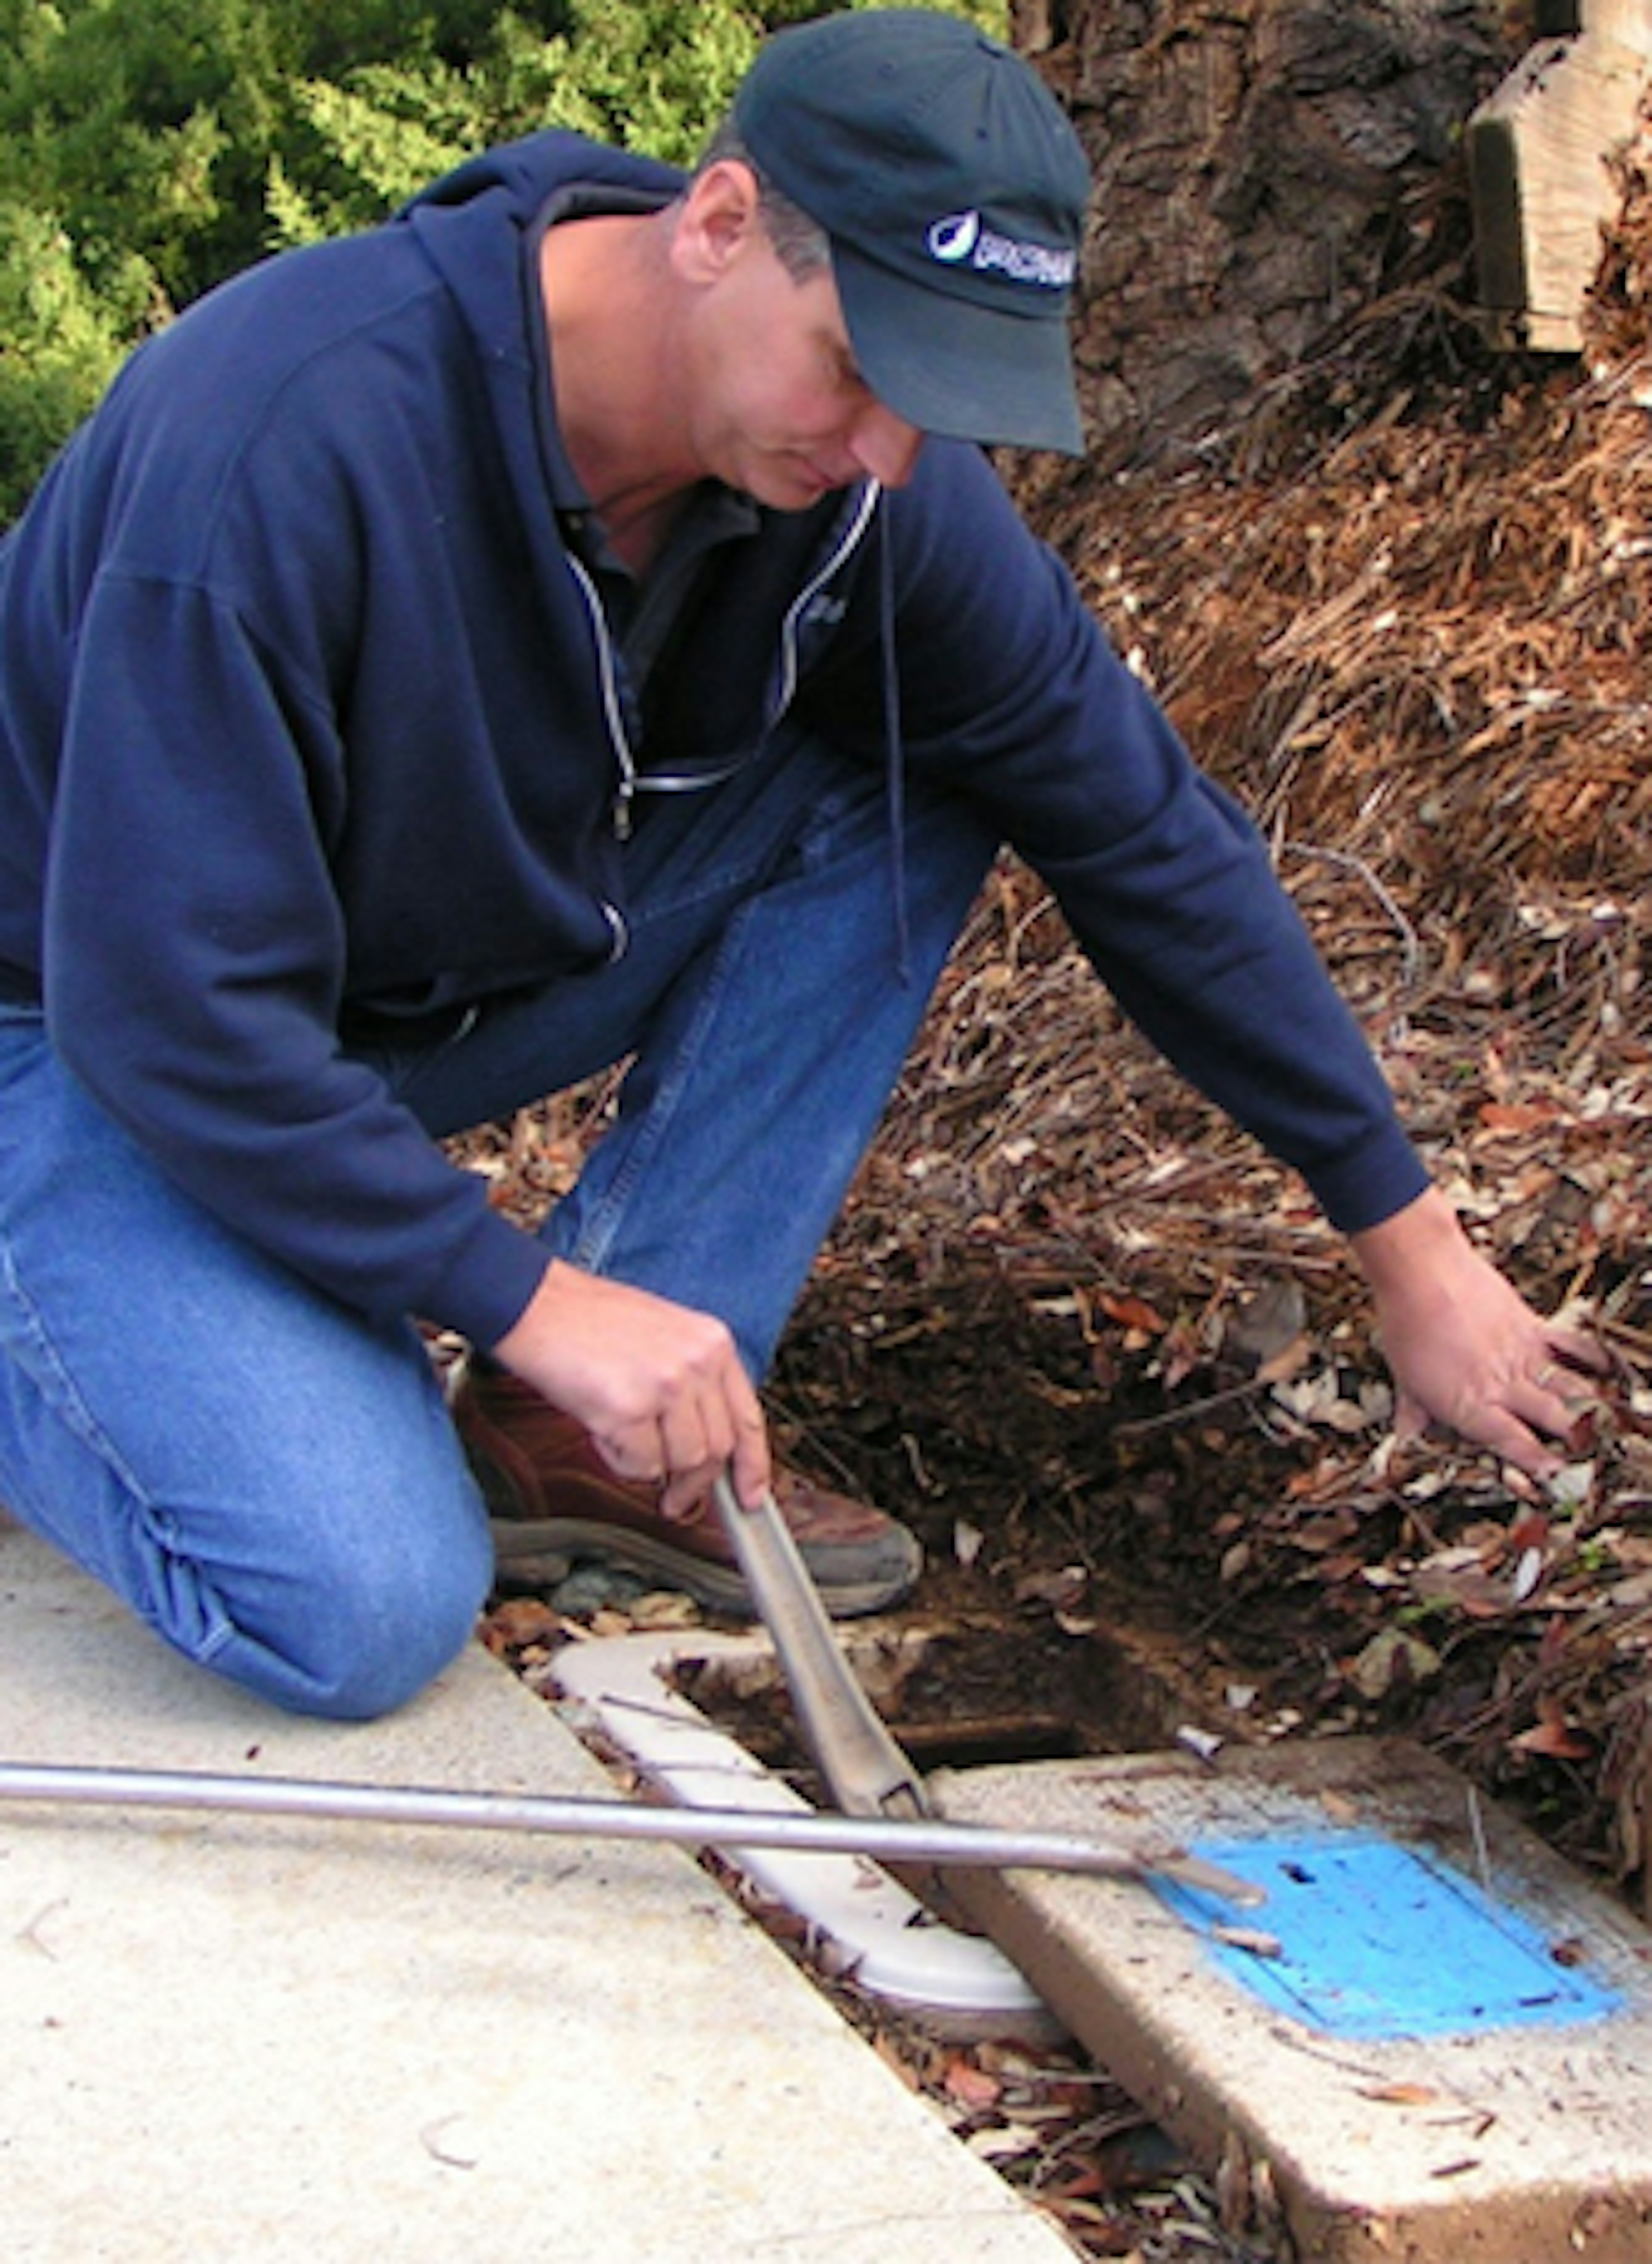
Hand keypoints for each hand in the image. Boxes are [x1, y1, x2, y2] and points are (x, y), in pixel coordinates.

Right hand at [491, 1260, 770, 1516]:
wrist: (538, 1304)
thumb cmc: (590, 1322)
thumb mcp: (665, 1338)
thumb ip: (693, 1385)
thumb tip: (703, 1448)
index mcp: (712, 1342)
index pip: (748, 1417)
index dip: (753, 1466)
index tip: (750, 1497)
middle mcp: (698, 1362)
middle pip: (717, 1448)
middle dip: (694, 1483)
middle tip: (672, 1498)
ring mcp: (666, 1385)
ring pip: (683, 1462)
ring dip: (650, 1465)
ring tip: (620, 1436)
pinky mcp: (629, 1409)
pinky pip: (641, 1466)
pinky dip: (620, 1460)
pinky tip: (601, 1430)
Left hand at [1350, 1187, 1607, 1478]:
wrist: (1422, 1272)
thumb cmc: (1407, 1324)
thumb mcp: (1404, 1379)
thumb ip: (1413, 1415)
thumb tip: (1406, 1441)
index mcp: (1470, 1405)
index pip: (1511, 1443)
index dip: (1537, 1462)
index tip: (1556, 1475)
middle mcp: (1503, 1385)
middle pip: (1553, 1419)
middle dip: (1576, 1439)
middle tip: (1591, 1453)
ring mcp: (1523, 1356)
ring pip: (1570, 1388)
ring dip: (1590, 1406)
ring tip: (1606, 1424)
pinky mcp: (1533, 1327)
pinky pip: (1572, 1346)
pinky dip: (1593, 1358)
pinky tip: (1608, 1372)